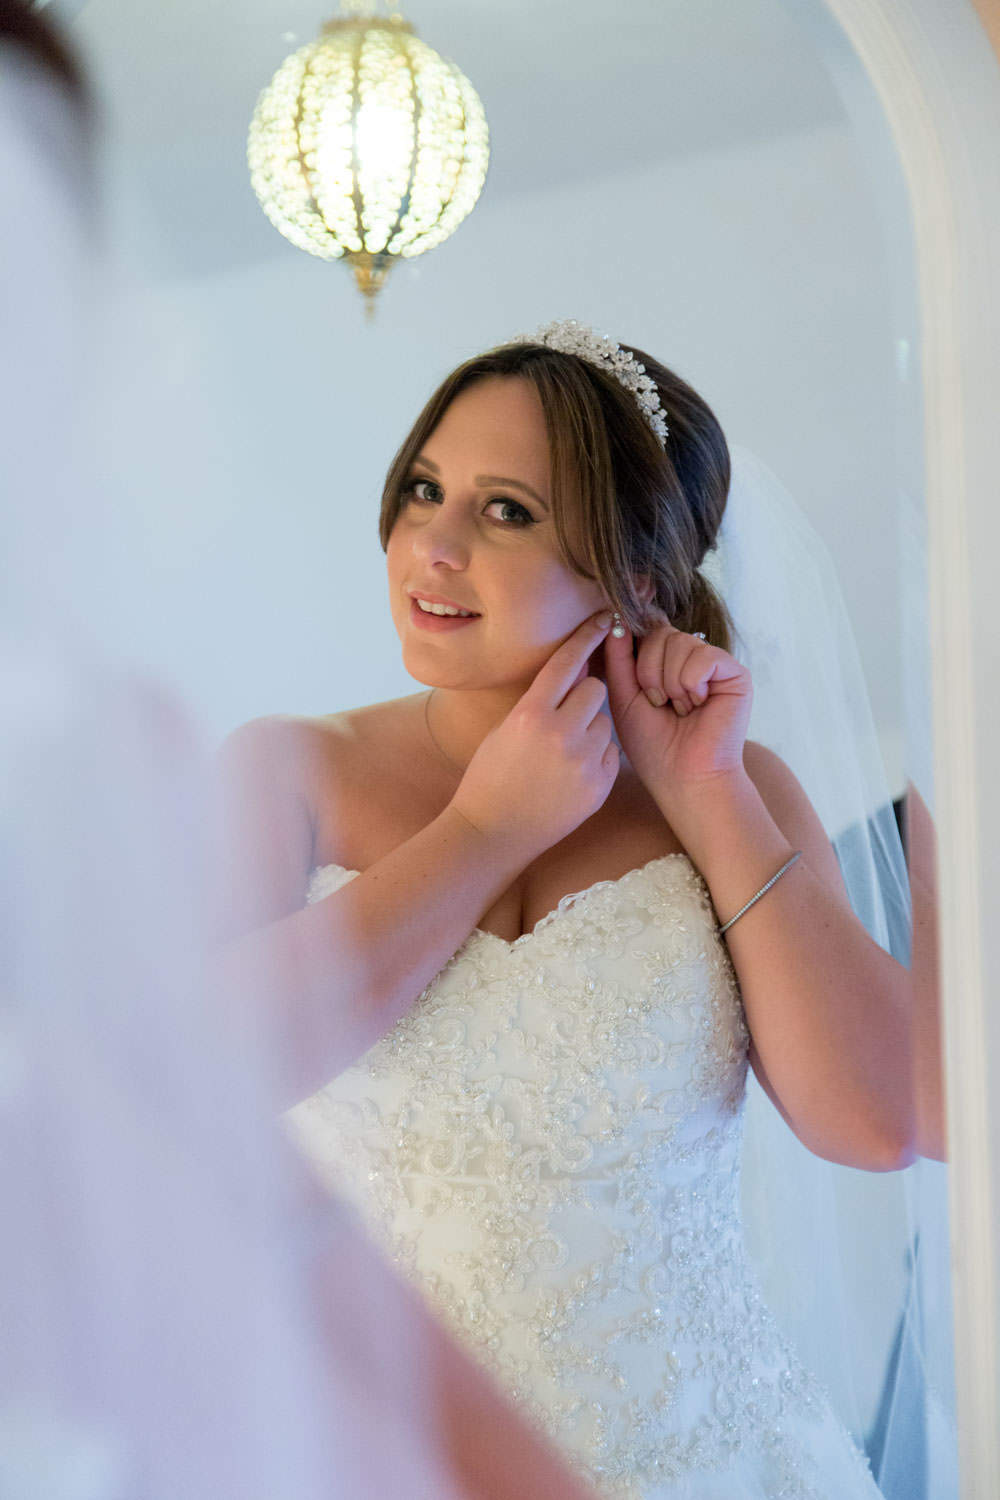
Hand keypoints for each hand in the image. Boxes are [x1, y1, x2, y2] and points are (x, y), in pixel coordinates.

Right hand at [449, 612, 618, 855]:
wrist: (494, 832)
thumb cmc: (490, 777)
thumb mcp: (505, 729)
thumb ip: (540, 700)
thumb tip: (574, 670)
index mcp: (530, 715)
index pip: (567, 662)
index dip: (588, 636)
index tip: (607, 618)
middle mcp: (561, 734)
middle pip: (596, 688)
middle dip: (584, 696)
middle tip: (566, 716)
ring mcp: (583, 762)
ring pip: (606, 721)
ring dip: (591, 727)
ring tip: (565, 752)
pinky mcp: (600, 785)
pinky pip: (611, 752)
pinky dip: (597, 756)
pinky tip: (572, 773)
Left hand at [600, 606, 751, 806]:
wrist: (683, 778)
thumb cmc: (653, 745)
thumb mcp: (624, 696)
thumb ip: (619, 657)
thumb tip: (616, 617)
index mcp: (665, 663)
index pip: (647, 630)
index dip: (636, 645)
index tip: (634, 677)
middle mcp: (691, 659)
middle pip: (660, 632)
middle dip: (649, 672)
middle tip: (659, 704)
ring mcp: (714, 665)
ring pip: (679, 642)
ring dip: (670, 682)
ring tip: (679, 709)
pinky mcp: (735, 673)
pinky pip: (703, 656)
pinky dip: (691, 684)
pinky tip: (698, 706)